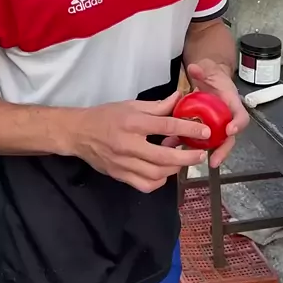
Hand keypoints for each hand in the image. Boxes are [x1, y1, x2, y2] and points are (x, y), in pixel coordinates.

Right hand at [73, 92, 210, 193]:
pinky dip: (159, 181)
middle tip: (199, 154)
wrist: (79, 133)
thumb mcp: (131, 105)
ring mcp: (123, 163)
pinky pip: (145, 185)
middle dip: (186, 157)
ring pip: (156, 175)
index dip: (188, 128)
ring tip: (181, 161)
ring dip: (174, 170)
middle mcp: (128, 145)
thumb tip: (179, 98)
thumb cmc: (106, 116)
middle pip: (163, 157)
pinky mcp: (120, 175)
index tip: (204, 131)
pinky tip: (164, 172)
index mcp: (132, 123)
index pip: (166, 125)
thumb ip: (157, 106)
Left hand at [186, 60, 248, 167]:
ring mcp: (216, 125)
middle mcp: (226, 117)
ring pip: (214, 143)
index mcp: (231, 103)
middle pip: (229, 137)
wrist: (207, 78)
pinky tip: (174, 149)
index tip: (230, 131)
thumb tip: (194, 68)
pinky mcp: (203, 129)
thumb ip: (202, 69)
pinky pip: (198, 140)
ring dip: (204, 153)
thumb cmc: (212, 75)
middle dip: (223, 150)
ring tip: (191, 161)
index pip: (241, 116)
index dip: (238, 125)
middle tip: (214, 161)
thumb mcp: (208, 68)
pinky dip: (187, 145)